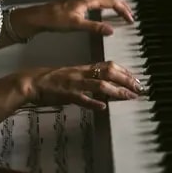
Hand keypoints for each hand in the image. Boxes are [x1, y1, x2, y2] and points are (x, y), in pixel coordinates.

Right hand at [21, 61, 144, 109]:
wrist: (32, 82)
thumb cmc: (53, 80)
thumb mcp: (74, 76)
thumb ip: (90, 80)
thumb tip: (106, 88)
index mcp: (84, 68)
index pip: (109, 66)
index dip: (125, 72)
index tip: (136, 79)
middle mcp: (82, 74)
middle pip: (109, 72)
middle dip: (126, 79)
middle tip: (139, 88)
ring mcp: (75, 84)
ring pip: (99, 84)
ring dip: (116, 91)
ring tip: (129, 96)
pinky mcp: (66, 95)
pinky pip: (81, 98)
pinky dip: (92, 102)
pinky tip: (102, 106)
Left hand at [37, 0, 134, 35]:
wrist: (38, 17)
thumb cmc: (54, 19)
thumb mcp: (76, 25)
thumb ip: (95, 27)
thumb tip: (112, 30)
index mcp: (89, 0)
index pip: (112, 2)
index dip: (124, 10)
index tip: (130, 20)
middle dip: (123, 4)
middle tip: (131, 15)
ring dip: (115, 3)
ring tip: (122, 12)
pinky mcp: (78, 4)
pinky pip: (98, 1)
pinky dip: (107, 5)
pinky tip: (105, 13)